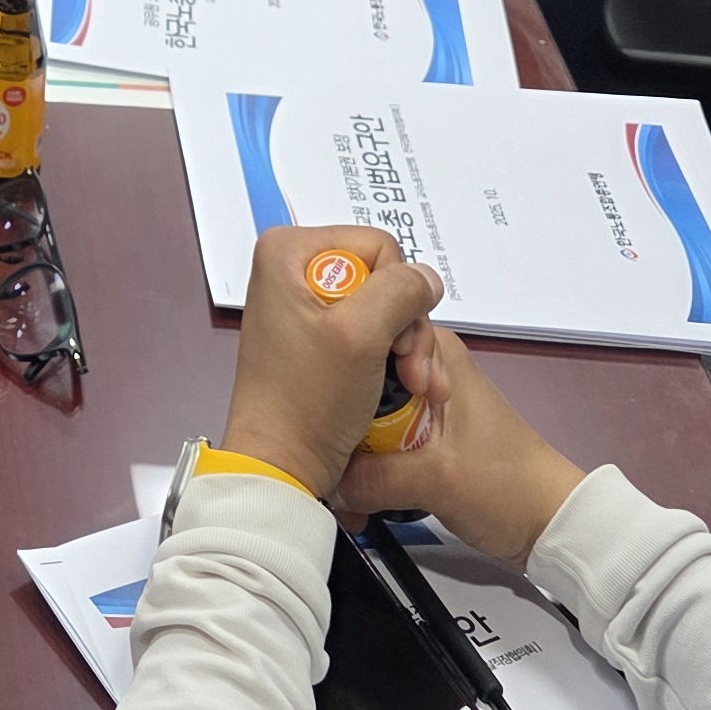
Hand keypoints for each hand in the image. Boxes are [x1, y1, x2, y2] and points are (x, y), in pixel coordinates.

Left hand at [221, 226, 446, 509]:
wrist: (283, 463)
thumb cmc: (309, 399)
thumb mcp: (361, 334)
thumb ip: (401, 291)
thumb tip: (428, 278)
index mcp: (288, 251)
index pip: (379, 246)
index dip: (398, 294)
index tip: (391, 344)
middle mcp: (293, 269)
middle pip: (384, 278)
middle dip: (406, 328)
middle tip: (409, 372)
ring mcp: (305, 305)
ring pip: (385, 308)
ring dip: (406, 348)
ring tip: (410, 385)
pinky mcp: (318, 337)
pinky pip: (371, 332)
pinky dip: (391, 359)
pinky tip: (400, 387)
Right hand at [334, 325, 584, 566]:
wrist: (550, 526)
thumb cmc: (506, 486)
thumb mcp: (435, 480)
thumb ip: (372, 477)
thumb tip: (320, 482)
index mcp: (436, 354)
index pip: (366, 332)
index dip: (338, 363)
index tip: (319, 400)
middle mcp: (427, 368)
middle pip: (359, 379)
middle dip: (336, 419)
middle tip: (316, 452)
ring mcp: (425, 403)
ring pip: (365, 414)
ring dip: (349, 449)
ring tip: (329, 481)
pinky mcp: (423, 434)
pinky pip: (379, 439)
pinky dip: (365, 464)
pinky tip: (349, 493)